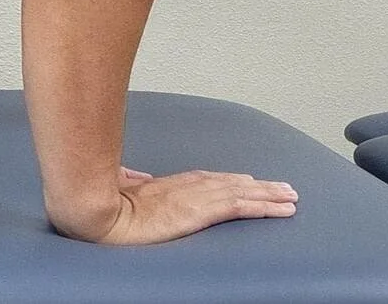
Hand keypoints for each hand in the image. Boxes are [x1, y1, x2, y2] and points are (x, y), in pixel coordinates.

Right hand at [71, 169, 297, 244]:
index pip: (208, 181)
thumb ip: (129, 180)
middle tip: (285, 189)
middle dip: (259, 186)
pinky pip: (241, 207)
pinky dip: (264, 206)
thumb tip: (135, 175)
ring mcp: (195, 197)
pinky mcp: (201, 211)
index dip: (231, 181)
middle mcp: (186, 187)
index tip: (249, 181)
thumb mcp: (115, 188)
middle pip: (231, 184)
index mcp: (167, 186)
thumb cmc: (98, 202)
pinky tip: (281, 209)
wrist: (96, 213)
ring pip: (242, 193)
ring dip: (269, 195)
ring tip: (292, 198)